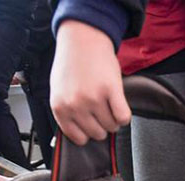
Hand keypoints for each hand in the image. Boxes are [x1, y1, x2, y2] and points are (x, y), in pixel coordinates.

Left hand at [50, 20, 130, 144]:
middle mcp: (75, 105)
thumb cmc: (71, 63)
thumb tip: (80, 133)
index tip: (92, 125)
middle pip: (98, 134)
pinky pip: (124, 117)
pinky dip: (125, 116)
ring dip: (114, 120)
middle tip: (103, 113)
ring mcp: (93, 98)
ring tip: (110, 106)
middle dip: (103, 126)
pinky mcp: (111, 90)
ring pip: (112, 126)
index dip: (88, 133)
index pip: (79, 138)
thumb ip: (66, 112)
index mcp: (60, 107)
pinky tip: (120, 106)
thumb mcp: (59, 91)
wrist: (82, 38)